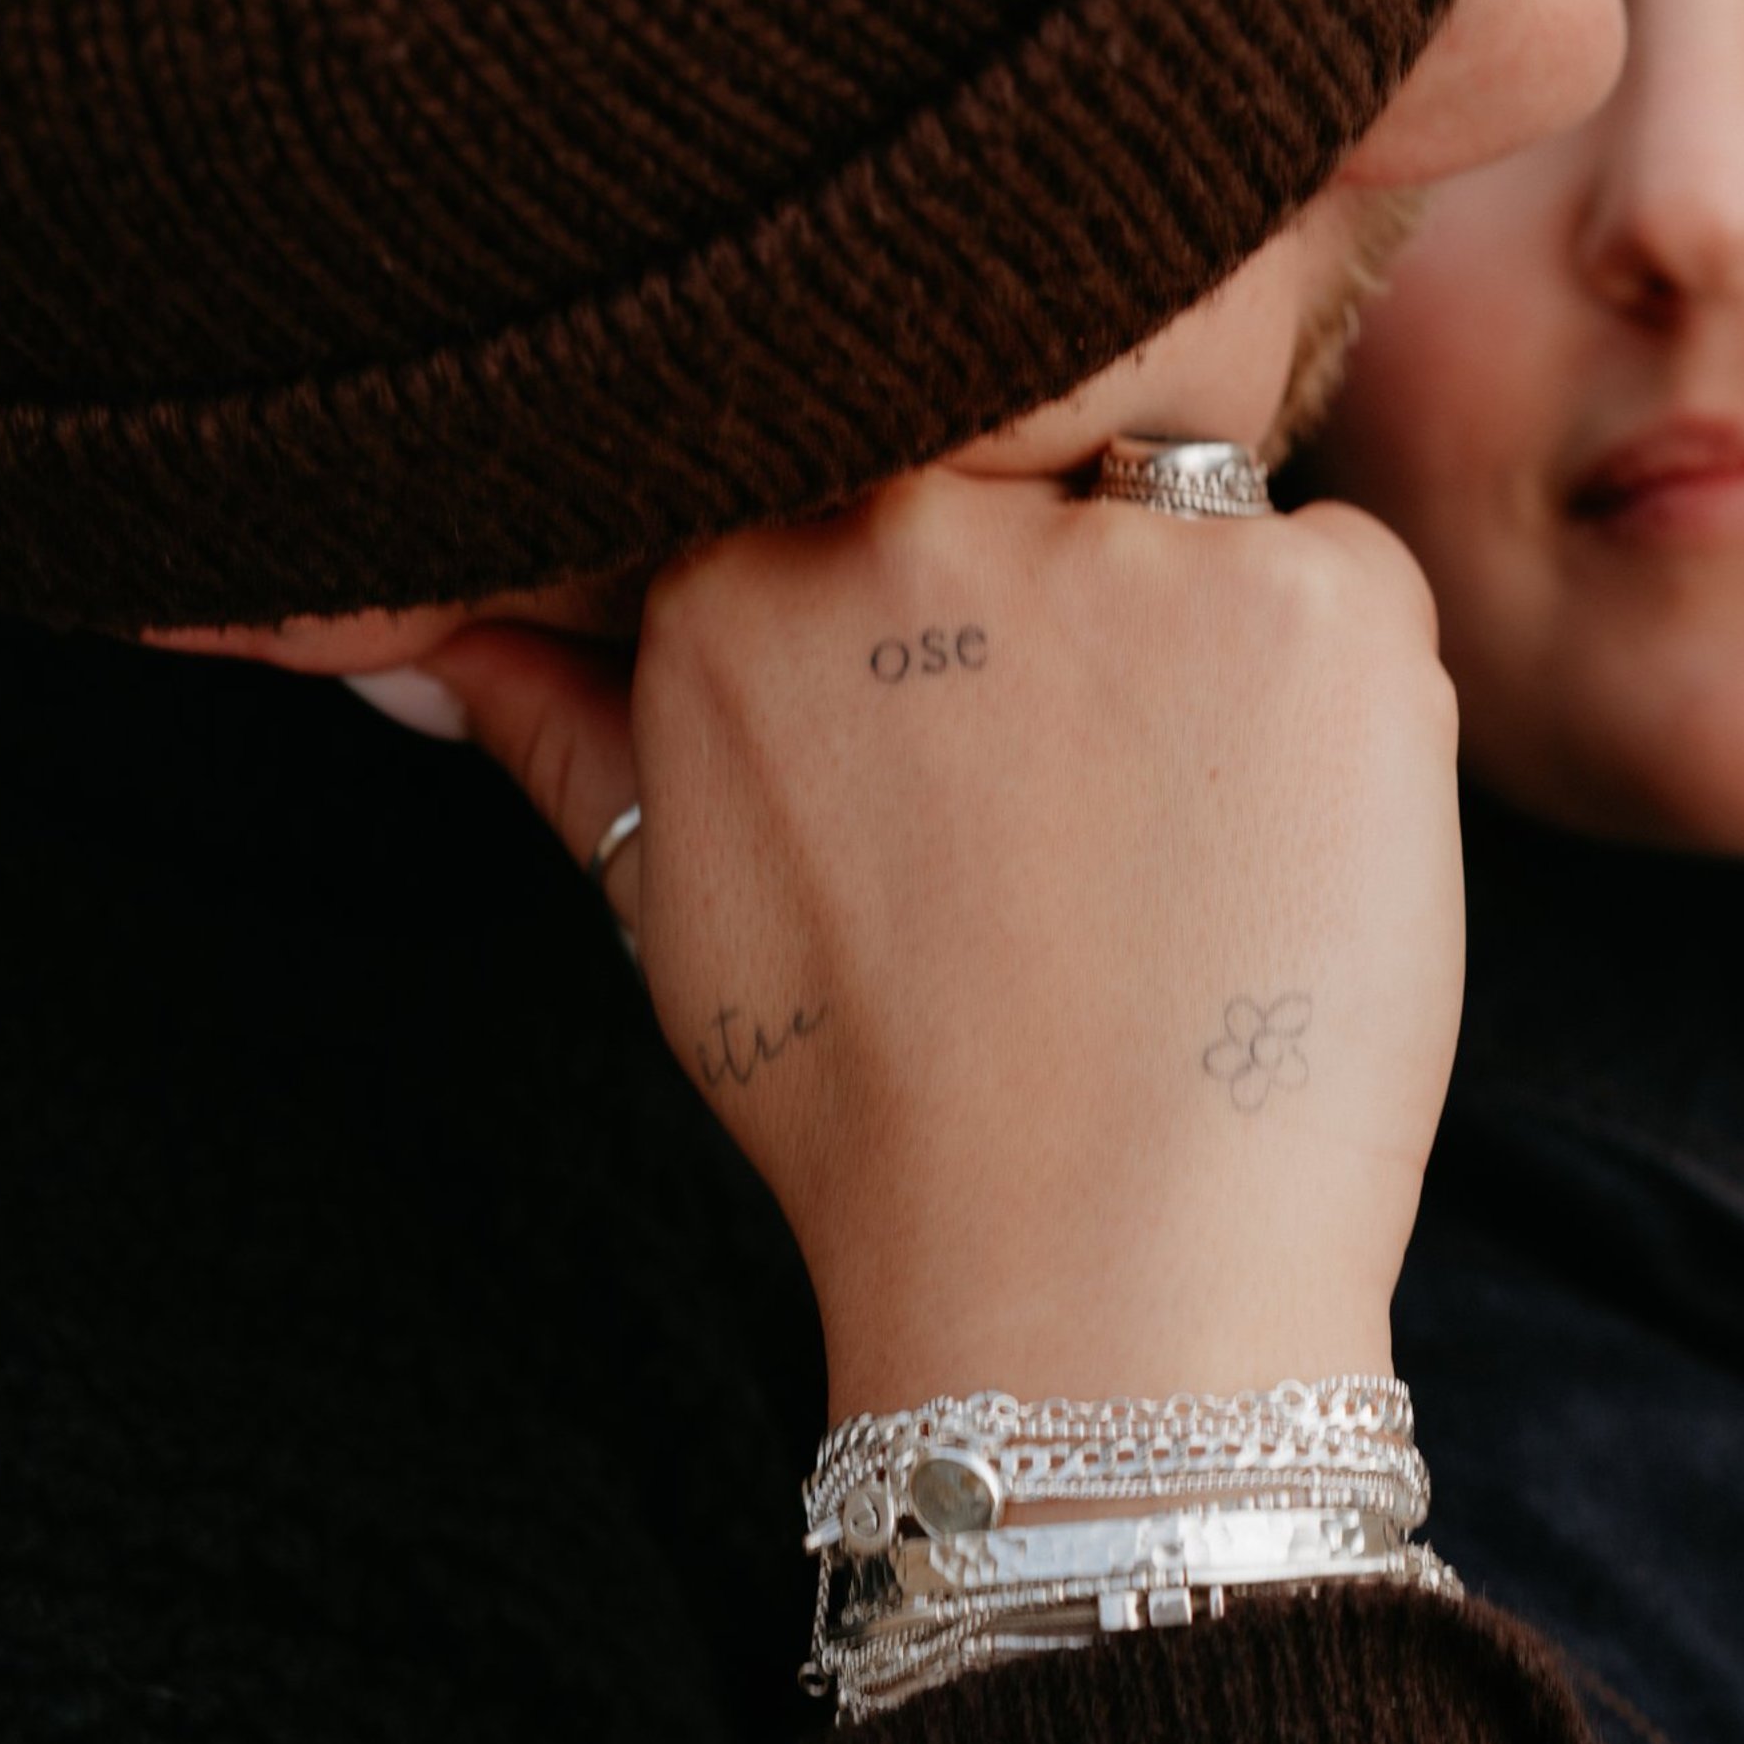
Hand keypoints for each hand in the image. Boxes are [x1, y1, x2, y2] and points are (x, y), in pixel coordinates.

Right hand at [428, 472, 1461, 1419]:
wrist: (1089, 1269)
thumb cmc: (874, 1104)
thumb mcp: (669, 899)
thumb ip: (554, 721)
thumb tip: (404, 644)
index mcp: (741, 567)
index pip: (874, 474)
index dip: (947, 607)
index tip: (977, 731)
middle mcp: (916, 517)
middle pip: (1031, 476)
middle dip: (1070, 619)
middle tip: (1085, 815)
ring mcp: (1126, 549)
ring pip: (1193, 527)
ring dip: (1204, 656)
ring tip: (1177, 850)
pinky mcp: (1315, 594)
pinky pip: (1338, 580)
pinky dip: (1331, 702)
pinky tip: (1278, 847)